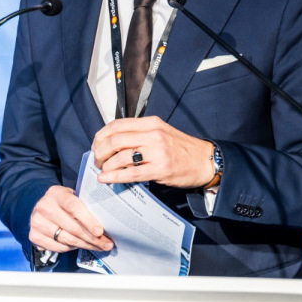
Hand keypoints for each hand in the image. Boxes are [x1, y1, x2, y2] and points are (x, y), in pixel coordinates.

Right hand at [29, 185, 112, 253]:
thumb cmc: (62, 203)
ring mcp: (37, 222)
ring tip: (97, 247)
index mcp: (56, 193)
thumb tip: (106, 221)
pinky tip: (79, 245)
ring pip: (67, 240)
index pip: (74, 208)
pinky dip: (71, 248)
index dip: (88, 221)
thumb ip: (85, 205)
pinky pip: (58, 247)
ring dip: (85, 245)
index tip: (100, 231)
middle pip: (72, 228)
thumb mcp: (72, 196)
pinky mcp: (34, 236)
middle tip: (106, 244)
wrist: (40, 207)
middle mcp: (44, 207)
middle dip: (92, 239)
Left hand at [92, 116, 215, 188]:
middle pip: (115, 140)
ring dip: (106, 165)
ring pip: (120, 157)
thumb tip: (113, 142)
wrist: (205, 161)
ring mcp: (157, 152)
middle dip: (100, 151)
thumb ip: (139, 133)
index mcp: (151, 123)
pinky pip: (131, 174)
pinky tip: (105, 179)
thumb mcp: (160, 132)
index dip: (101, 135)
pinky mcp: (160, 169)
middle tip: (97, 160)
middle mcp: (153, 135)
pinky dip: (114, 177)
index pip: (117, 124)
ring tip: (103, 171)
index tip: (96, 144)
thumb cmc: (181, 148)